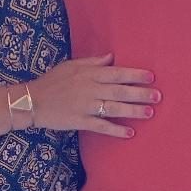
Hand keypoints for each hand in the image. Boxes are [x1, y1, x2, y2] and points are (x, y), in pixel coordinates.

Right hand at [31, 53, 159, 137]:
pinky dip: (115, 130)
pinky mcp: (80, 121)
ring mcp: (85, 106)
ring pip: (113, 108)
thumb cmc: (52, 81)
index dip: (134, 75)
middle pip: (119, 91)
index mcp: (88, 74)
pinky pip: (101, 126)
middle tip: (158, 96)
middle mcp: (89, 89)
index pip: (116, 73)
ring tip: (150, 113)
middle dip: (139, 93)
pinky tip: (130, 133)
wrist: (32, 100)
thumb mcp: (71, 65)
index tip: (151, 77)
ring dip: (132, 111)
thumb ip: (93, 62)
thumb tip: (112, 57)